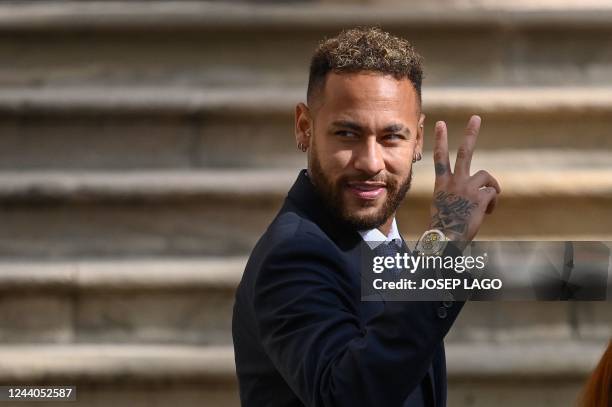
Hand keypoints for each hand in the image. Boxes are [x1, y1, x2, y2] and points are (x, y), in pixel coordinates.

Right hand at [429, 115, 500, 248]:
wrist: (447, 237)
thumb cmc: (445, 225)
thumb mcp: (444, 204)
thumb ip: (456, 193)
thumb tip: (474, 192)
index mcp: (442, 183)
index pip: (440, 157)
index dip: (440, 139)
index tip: (440, 123)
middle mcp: (454, 181)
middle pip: (464, 152)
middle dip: (470, 134)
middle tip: (476, 118)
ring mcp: (467, 188)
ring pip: (486, 176)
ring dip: (491, 187)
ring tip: (489, 199)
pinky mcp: (480, 197)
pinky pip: (493, 194)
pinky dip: (492, 204)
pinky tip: (487, 212)